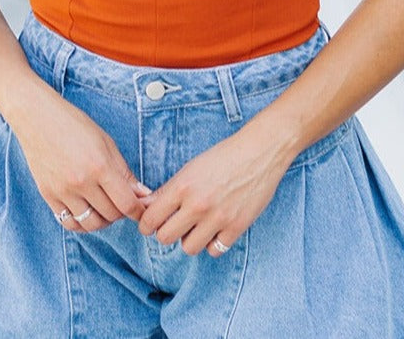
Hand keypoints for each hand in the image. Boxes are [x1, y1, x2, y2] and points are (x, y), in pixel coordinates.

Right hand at [10, 82, 149, 232]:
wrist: (37, 118)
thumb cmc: (74, 124)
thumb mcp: (106, 142)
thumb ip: (124, 171)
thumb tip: (142, 194)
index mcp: (100, 165)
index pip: (127, 203)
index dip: (138, 211)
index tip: (142, 210)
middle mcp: (81, 182)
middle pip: (111, 215)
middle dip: (122, 212)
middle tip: (123, 202)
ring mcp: (63, 191)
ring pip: (91, 224)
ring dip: (103, 221)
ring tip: (105, 208)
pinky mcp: (48, 196)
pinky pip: (69, 222)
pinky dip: (81, 223)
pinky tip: (87, 211)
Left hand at [137, 120, 291, 255]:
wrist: (259, 152)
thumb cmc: (223, 156)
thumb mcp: (191, 168)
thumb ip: (168, 190)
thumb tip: (144, 205)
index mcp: (182, 186)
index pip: (150, 219)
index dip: (147, 224)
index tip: (151, 223)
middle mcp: (197, 204)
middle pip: (164, 237)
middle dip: (166, 232)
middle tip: (174, 224)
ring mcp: (217, 218)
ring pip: (188, 248)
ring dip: (189, 239)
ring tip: (197, 226)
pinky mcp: (236, 227)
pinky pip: (214, 250)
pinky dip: (212, 242)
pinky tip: (215, 229)